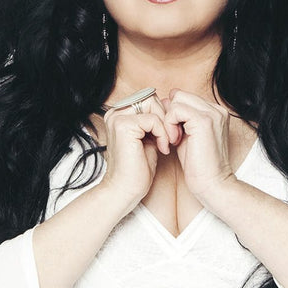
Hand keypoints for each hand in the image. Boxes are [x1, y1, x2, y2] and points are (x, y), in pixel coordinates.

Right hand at [99, 93, 172, 215]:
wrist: (126, 190)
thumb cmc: (138, 169)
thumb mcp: (149, 139)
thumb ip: (154, 122)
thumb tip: (170, 104)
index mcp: (119, 114)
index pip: (149, 99)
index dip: (164, 114)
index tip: (170, 135)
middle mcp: (115, 113)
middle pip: (151, 97)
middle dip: (166, 117)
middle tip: (171, 138)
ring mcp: (117, 118)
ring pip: (152, 104)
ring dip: (165, 124)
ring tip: (166, 143)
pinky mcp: (123, 126)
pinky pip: (153, 119)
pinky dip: (162, 133)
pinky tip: (162, 148)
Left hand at [164, 90, 235, 205]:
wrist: (212, 184)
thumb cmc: (198, 166)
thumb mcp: (186, 136)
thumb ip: (178, 119)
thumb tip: (165, 101)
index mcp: (215, 112)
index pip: (185, 97)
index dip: (173, 113)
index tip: (171, 133)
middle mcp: (217, 109)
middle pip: (180, 95)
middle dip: (169, 114)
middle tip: (170, 136)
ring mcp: (212, 113)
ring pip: (177, 99)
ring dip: (169, 119)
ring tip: (173, 139)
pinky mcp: (204, 121)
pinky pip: (176, 110)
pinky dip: (169, 123)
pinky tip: (173, 140)